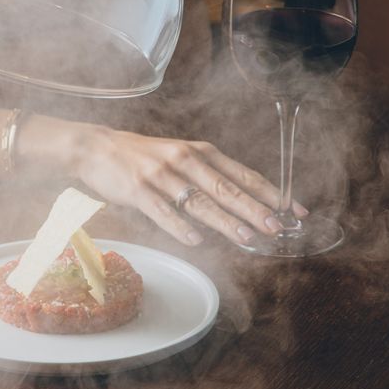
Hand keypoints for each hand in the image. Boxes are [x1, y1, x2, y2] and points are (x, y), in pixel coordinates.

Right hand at [30, 120, 304, 246]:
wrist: (95, 148)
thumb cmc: (141, 157)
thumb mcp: (179, 158)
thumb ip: (207, 178)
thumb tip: (242, 207)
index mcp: (199, 152)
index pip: (242, 173)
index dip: (269, 192)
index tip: (294, 210)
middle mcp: (184, 159)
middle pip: (225, 187)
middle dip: (254, 208)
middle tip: (277, 226)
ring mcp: (161, 174)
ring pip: (199, 200)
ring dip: (225, 220)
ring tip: (247, 237)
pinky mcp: (138, 189)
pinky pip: (163, 211)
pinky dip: (180, 226)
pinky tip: (196, 240)